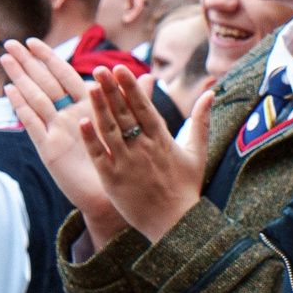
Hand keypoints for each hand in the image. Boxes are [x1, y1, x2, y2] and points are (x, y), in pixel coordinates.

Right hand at [0, 38, 121, 242]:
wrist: (119, 195)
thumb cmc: (129, 162)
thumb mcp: (138, 129)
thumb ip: (139, 101)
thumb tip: (149, 76)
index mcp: (89, 109)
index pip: (68, 77)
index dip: (51, 59)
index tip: (35, 40)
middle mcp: (70, 117)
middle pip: (47, 84)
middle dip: (30, 64)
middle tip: (13, 43)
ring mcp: (58, 131)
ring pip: (37, 99)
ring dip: (21, 80)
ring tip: (6, 60)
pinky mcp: (51, 149)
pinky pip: (34, 126)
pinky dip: (23, 109)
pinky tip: (11, 91)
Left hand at [82, 64, 211, 242]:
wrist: (175, 223)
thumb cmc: (186, 187)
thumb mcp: (198, 152)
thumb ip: (202, 121)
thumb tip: (211, 92)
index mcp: (163, 141)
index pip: (144, 108)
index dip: (131, 88)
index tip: (121, 68)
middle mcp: (144, 149)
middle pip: (125, 115)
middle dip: (112, 90)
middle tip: (101, 68)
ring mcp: (127, 164)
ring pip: (110, 131)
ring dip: (99, 108)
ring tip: (90, 86)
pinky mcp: (112, 179)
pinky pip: (99, 155)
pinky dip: (91, 139)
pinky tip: (81, 121)